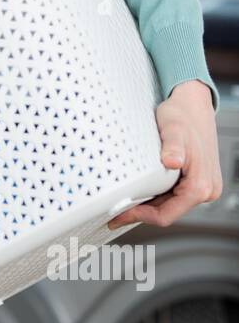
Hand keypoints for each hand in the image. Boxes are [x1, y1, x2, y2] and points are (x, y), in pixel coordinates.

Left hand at [107, 80, 221, 229]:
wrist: (193, 105)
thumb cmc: (184, 116)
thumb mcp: (174, 130)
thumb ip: (173, 147)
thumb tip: (172, 162)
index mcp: (201, 186)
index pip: (166, 215)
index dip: (140, 217)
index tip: (119, 215)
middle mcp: (206, 190)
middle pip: (168, 213)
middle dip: (141, 212)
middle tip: (116, 210)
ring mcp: (202, 186)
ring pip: (170, 206)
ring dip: (148, 204)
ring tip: (126, 199)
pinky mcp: (196, 181)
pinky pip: (173, 196)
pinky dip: (156, 195)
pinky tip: (141, 189)